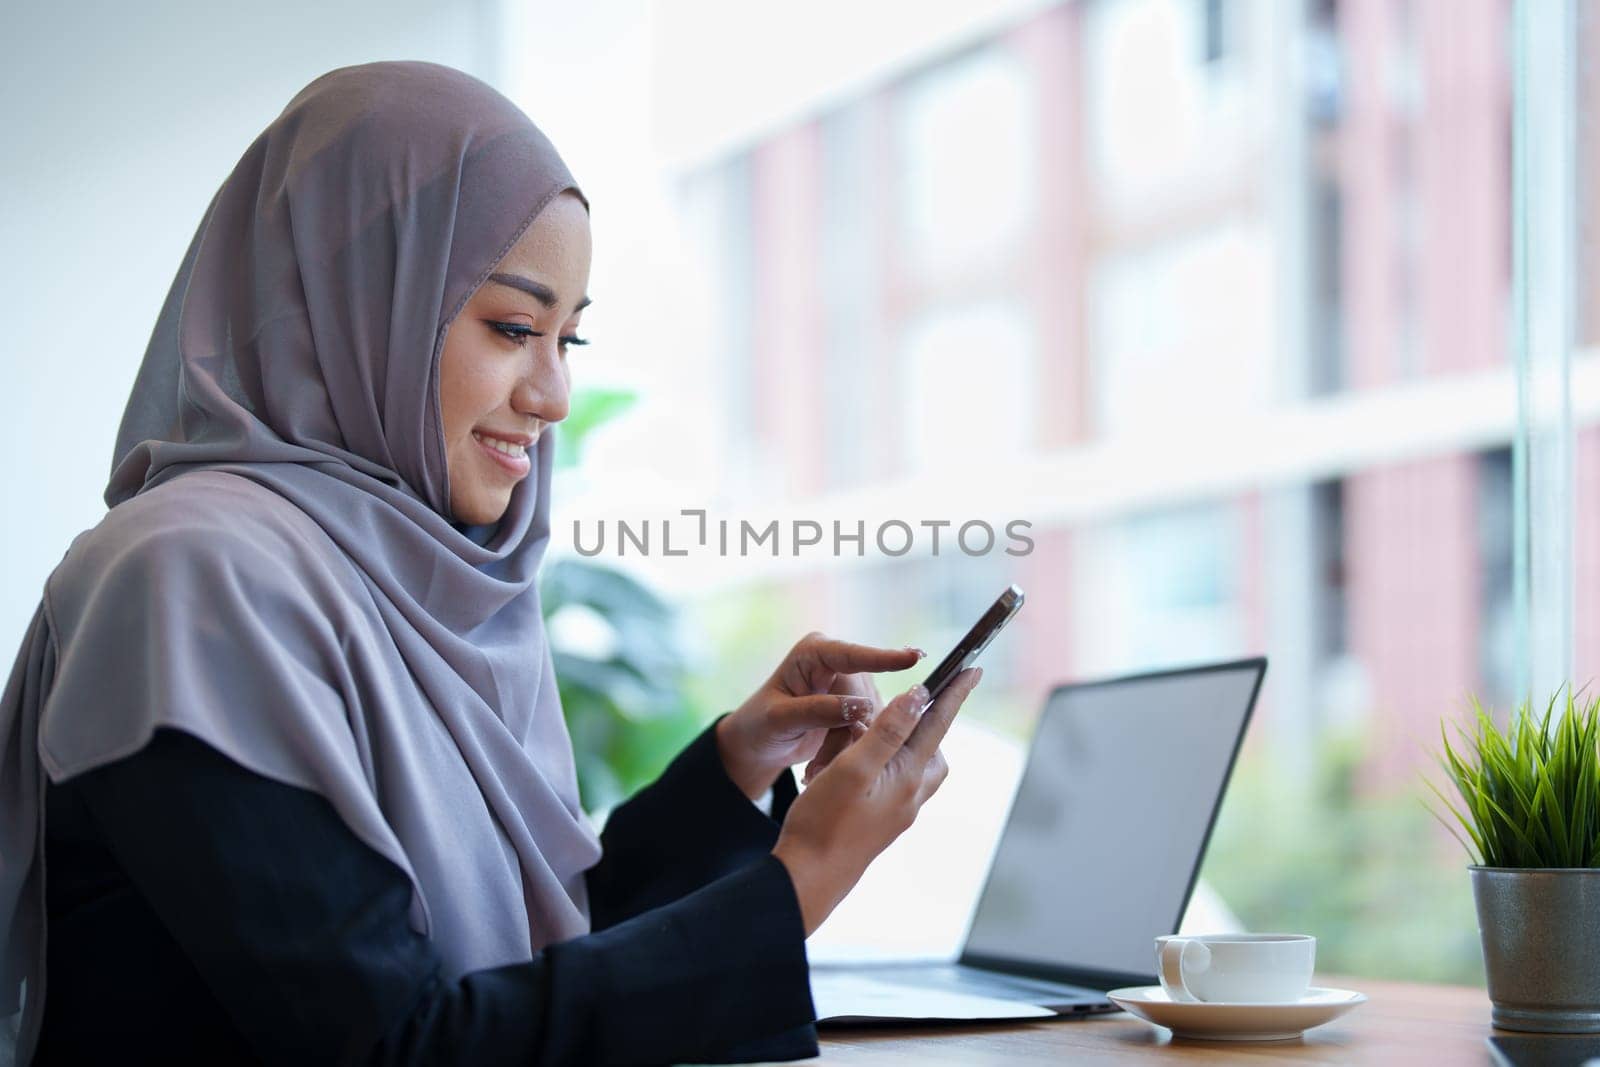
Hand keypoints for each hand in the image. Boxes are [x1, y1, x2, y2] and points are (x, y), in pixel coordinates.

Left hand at [715, 632, 923, 800]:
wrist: (758, 744)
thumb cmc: (760, 724)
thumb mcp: (780, 719)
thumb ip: (818, 710)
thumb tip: (864, 708)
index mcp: (814, 653)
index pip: (852, 655)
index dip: (884, 658)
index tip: (914, 657)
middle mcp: (837, 663)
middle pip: (865, 699)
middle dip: (846, 735)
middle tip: (818, 768)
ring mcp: (851, 686)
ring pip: (870, 721)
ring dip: (846, 748)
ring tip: (815, 769)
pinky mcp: (859, 709)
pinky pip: (868, 733)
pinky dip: (848, 752)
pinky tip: (821, 765)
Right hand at [771, 667, 981, 936]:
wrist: (809, 878)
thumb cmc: (825, 822)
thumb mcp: (853, 767)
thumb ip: (888, 731)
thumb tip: (919, 696)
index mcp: (908, 777)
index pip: (938, 724)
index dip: (955, 693)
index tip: (974, 668)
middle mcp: (911, 796)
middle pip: (933, 748)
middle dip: (931, 720)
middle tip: (922, 698)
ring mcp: (898, 812)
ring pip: (916, 767)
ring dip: (907, 743)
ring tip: (880, 728)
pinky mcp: (882, 822)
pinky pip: (897, 783)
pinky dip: (888, 764)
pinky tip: (865, 764)